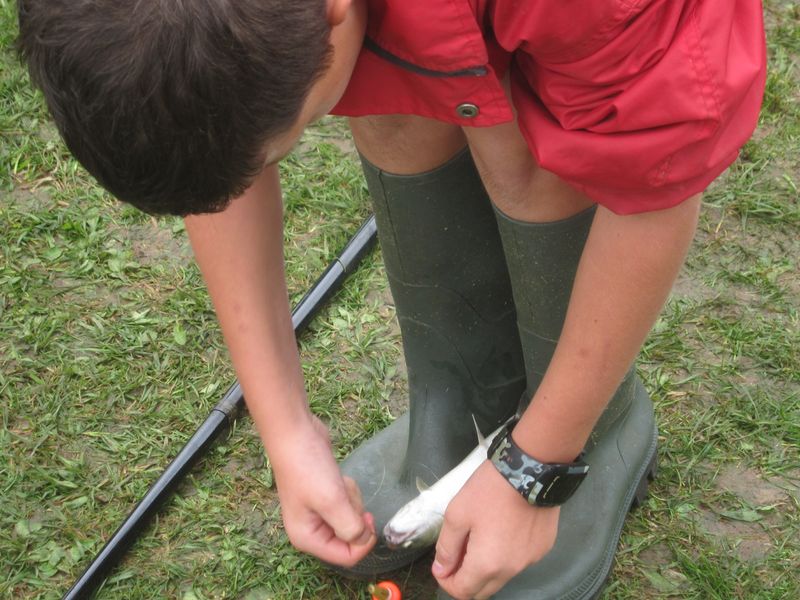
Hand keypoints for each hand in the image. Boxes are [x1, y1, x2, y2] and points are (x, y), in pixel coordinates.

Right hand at [270, 414, 376, 566]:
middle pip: (349, 537)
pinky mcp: (325, 496)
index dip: (363, 542)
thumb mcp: (332, 501)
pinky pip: (346, 502)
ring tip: (338, 482)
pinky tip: (337, 476)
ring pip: (351, 517)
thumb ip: (350, 527)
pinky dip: (347, 490)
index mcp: (307, 539)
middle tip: (344, 493)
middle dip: (354, 513)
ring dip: (351, 499)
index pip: (346, 557)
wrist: (295, 433)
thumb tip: (363, 538)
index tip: (369, 517)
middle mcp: (311, 530)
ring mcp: (317, 512)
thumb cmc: (308, 468)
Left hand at [432, 460, 558, 598]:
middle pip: (483, 590)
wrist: (531, 468)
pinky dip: (506, 554)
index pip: (463, 592)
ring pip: (502, 576)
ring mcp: (531, 559)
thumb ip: (446, 547)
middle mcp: (512, 570)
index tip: (441, 565)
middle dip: (465, 578)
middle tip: (457, 552)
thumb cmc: (491, 489)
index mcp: (488, 565)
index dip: (446, 581)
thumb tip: (442, 569)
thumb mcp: (457, 514)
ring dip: (486, 567)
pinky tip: (502, 530)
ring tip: (478, 537)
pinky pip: (519, 561)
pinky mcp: (543, 547)